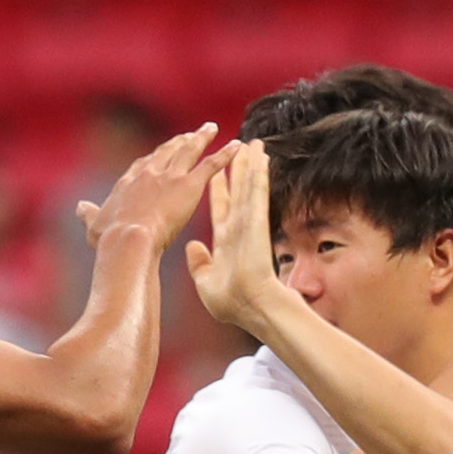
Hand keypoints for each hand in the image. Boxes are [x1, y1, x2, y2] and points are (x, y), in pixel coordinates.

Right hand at [80, 122, 221, 257]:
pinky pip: (211, 166)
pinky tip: (237, 146)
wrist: (128, 239)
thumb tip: (81, 207)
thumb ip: (90, 215)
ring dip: (201, 138)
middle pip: (167, 151)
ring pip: (189, 151)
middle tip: (189, 133)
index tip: (162, 151)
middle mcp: (150, 173)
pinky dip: (225, 155)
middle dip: (179, 140)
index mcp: (129, 182)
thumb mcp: (95, 226)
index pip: (144, 164)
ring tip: (211, 128)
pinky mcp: (189, 185)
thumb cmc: (111, 239)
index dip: (155, 157)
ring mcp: (170, 176)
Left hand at [180, 141, 285, 336]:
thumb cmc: (233, 303)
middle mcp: (239, 227)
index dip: (218, 188)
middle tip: (238, 148)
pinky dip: (258, 172)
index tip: (215, 171)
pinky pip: (256, 191)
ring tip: (254, 144)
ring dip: (251, 164)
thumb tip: (192, 246)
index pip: (220, 207)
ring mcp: (249, 222)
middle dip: (237, 169)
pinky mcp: (257, 220)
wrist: (251, 308)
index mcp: (226, 240)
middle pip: (237, 191)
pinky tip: (260, 156)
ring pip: (249, 186)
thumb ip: (199, 262)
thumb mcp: (206, 281)